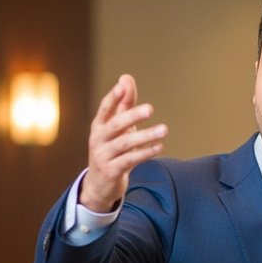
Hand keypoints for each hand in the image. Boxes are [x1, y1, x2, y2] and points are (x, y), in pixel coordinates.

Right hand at [79, 74, 167, 212]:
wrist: (99, 185)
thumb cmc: (111, 149)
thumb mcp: (116, 127)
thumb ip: (123, 103)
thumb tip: (126, 78)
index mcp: (99, 125)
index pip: (105, 108)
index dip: (113, 98)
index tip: (122, 86)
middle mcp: (98, 139)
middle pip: (115, 125)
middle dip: (132, 115)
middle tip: (151, 108)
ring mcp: (103, 156)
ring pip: (125, 144)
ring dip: (145, 136)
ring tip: (164, 130)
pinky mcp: (111, 171)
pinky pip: (129, 160)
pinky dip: (145, 153)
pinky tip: (159, 147)